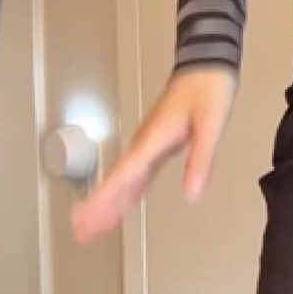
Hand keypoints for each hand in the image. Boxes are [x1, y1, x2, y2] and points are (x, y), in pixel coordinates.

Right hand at [70, 67, 237, 243]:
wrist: (208, 61)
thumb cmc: (209, 87)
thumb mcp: (211, 124)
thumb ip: (200, 160)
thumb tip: (192, 194)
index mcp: (153, 139)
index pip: (123, 175)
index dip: (104, 200)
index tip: (86, 218)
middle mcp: (145, 142)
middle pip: (117, 180)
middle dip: (99, 207)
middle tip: (81, 232)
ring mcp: (150, 141)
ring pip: (124, 177)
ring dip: (109, 201)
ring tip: (95, 225)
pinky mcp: (158, 140)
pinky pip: (137, 171)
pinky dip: (128, 189)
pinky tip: (126, 202)